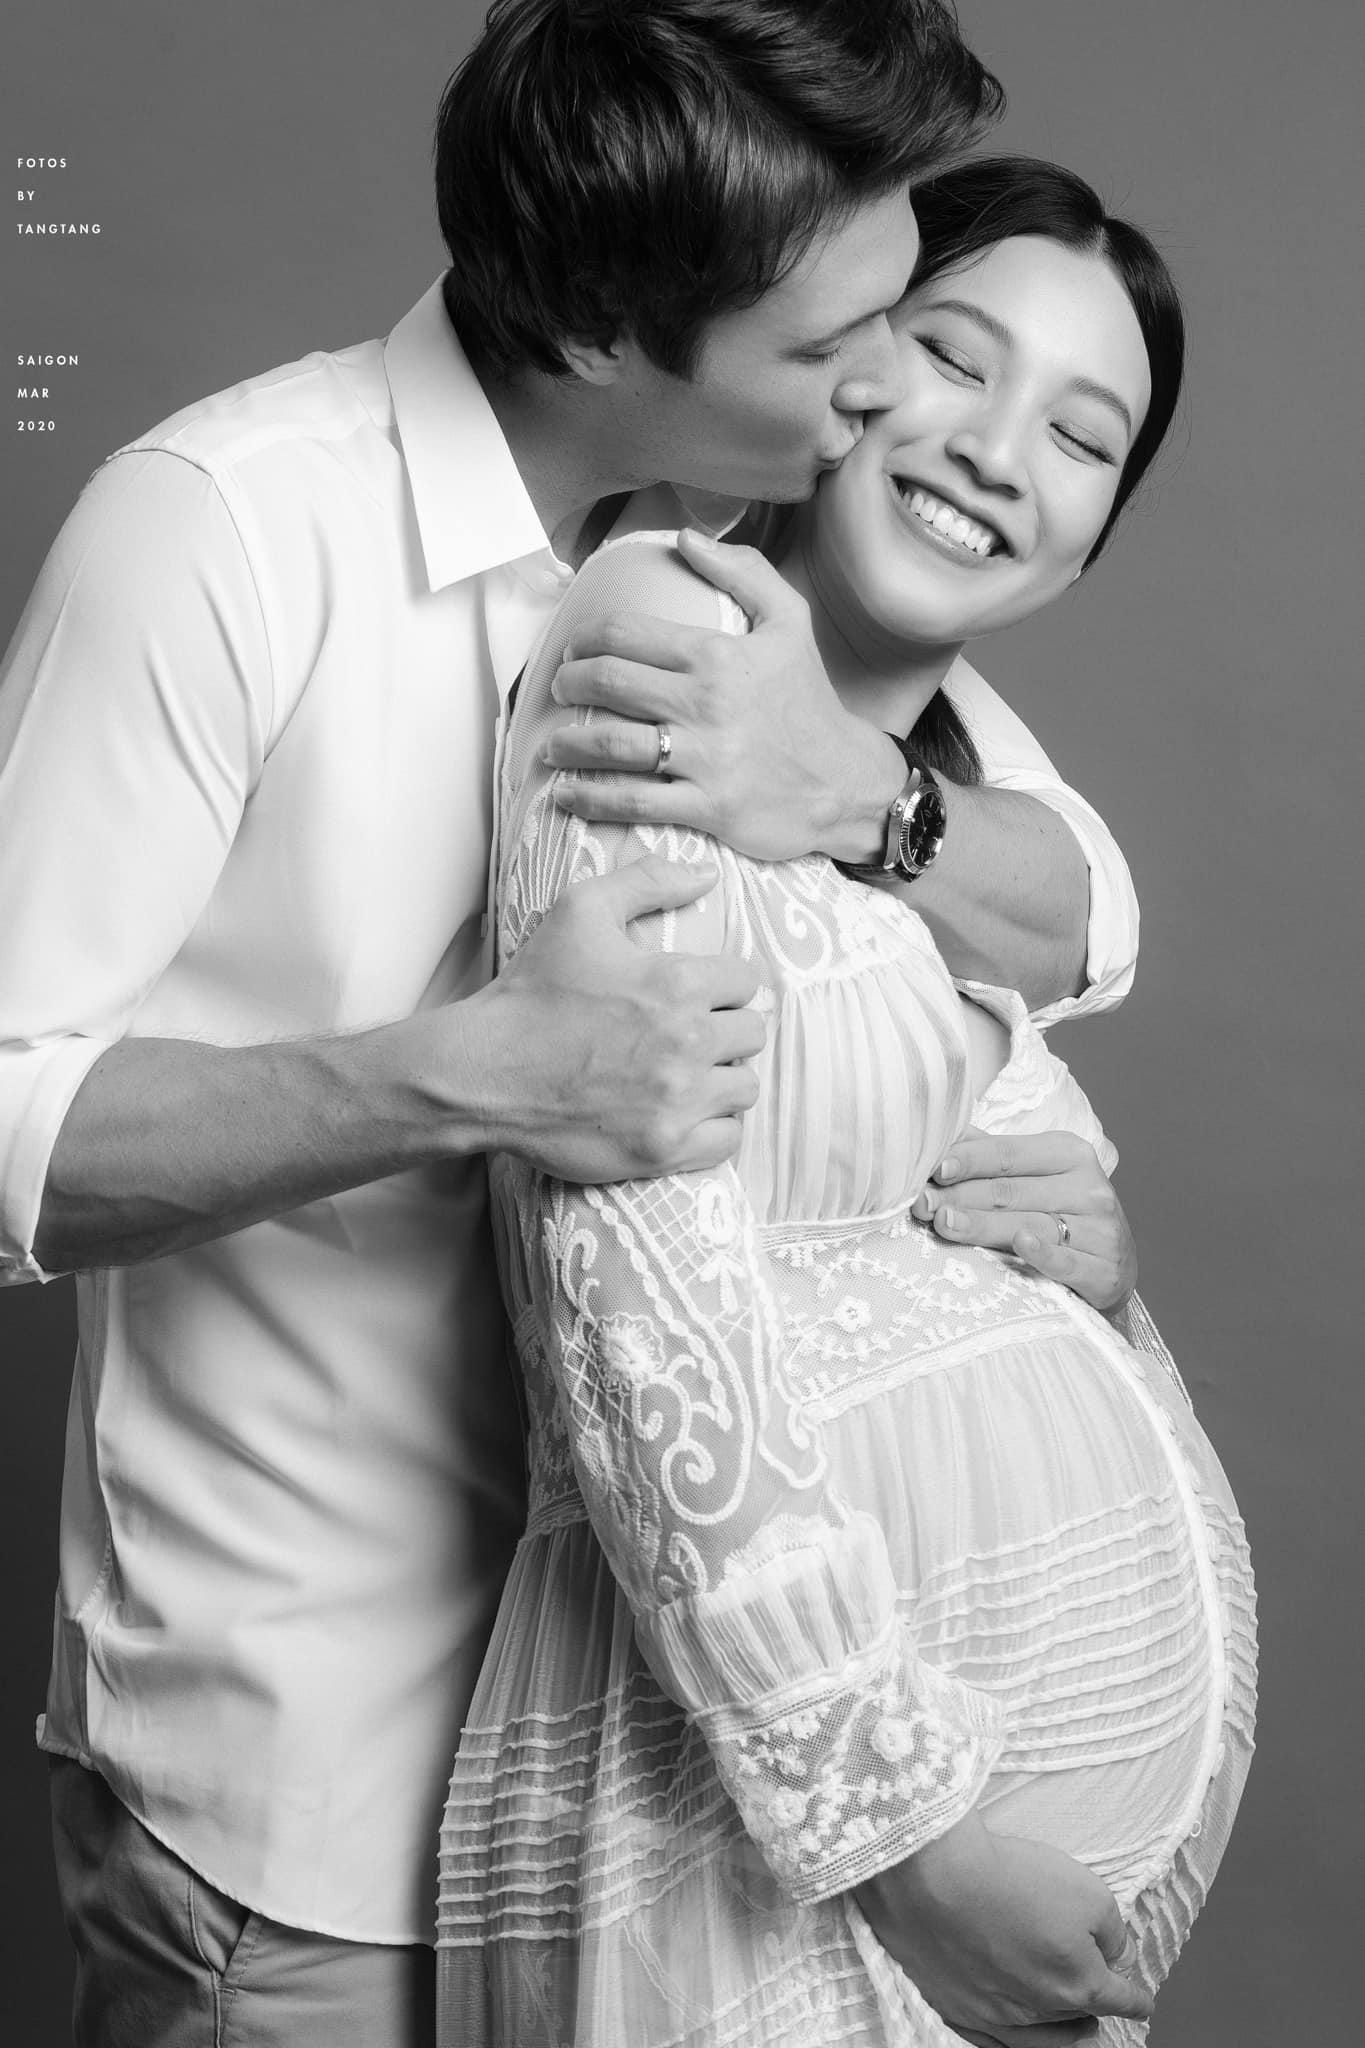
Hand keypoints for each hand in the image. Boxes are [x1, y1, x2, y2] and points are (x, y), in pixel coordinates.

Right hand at [469, 854, 764, 1181]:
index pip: (747, 982)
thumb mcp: (580, 911)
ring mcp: (679, 1100)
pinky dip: (712, 1128)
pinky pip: (726, 1140)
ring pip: (744, 1088)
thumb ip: (648, 880)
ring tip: (686, 1076)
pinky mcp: (664, 1148)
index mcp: (678, 982)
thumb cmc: (532, 992)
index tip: (695, 996)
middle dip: (725, 1031)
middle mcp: (689, 1042)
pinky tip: (682, 1113)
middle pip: (752, 1035)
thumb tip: (706, 874)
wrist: (485, 1072)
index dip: (722, 986)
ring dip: (722, 1080)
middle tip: (686, 1037)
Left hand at [542, 530, 903, 862]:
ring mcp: (705, 758)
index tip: (573, 651)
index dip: (585, 639)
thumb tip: (684, 539)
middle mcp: (705, 703)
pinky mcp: (707, 807)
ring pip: (611, 744)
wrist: (846, 783)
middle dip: (567, 684)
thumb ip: (741, 572)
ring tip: (553, 745)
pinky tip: (568, 795)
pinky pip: (632, 801)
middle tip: (559, 690)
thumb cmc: (809, 702)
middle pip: (607, 683)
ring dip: (568, 743)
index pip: (625, 635)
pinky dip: (590, 798)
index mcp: (716, 655)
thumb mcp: (790, 623)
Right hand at [854, 1809, 1149, 2047]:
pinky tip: (1015, 2036)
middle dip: (1094, 2012)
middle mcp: (1038, 2012)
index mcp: (1078, 1987)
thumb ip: (1113, 1929)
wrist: (933, 1874)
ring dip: (1062, 2036)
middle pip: (1078, 2021)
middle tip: (1101, 2007)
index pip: (1119, 2000)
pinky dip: (1012, 2042)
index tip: (1143, 2001)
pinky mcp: (953, 2007)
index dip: (1136, 1998)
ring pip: (1039, 2041)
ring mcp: (993, 2016)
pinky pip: (991, 2042)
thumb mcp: (1089, 1890)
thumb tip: (1112, 1952)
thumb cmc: (1011, 1877)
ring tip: (1076, 2033)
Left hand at [912, 1129, 1136, 1314]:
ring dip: (985, 1225)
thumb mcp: (1035, 1176)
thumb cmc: (1062, 1212)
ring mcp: (1100, 1231)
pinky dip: (1045, 1254)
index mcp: (1069, 1154)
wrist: (1113, 1268)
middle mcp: (1089, 1188)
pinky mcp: (1105, 1271)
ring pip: (1032, 1225)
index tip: (935, 1168)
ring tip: (946, 1224)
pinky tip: (1022, 1245)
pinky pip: (1069, 1261)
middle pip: (1012, 1191)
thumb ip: (991, 1156)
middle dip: (961, 1196)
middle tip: (923, 1204)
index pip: (1009, 1154)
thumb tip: (940, 1132)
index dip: (970, 1160)